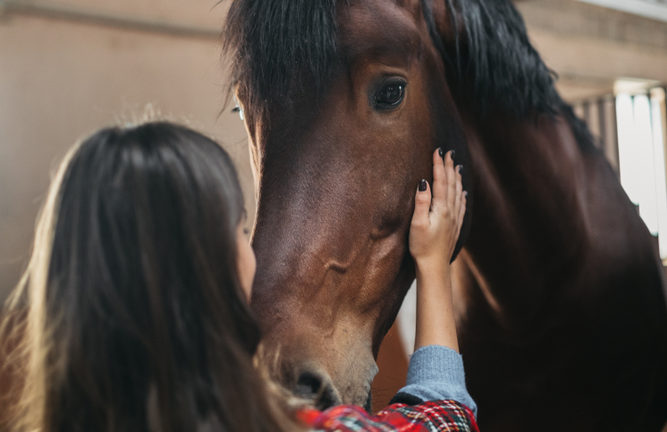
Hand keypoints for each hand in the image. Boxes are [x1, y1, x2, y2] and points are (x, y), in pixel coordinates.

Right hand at [409, 149, 465, 271]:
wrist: (434, 267)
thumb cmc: (422, 247)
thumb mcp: (417, 224)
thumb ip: (421, 202)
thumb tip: (424, 181)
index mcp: (441, 208)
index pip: (440, 181)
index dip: (439, 165)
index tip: (438, 150)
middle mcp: (451, 211)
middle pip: (451, 183)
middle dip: (449, 166)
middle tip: (449, 152)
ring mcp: (455, 219)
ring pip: (458, 192)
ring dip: (457, 177)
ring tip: (457, 165)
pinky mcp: (456, 226)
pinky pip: (461, 204)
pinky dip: (462, 193)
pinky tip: (463, 191)